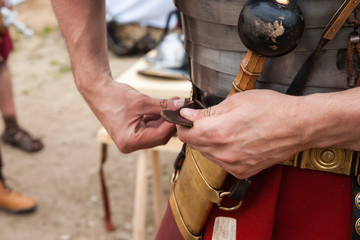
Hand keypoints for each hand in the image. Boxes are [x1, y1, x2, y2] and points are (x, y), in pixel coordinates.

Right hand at [86, 79, 183, 152]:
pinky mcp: (131, 133)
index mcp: (130, 141)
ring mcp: (130, 140)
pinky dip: (157, 119)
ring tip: (173, 103)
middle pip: (159, 137)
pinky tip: (163, 107)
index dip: (173, 123)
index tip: (183, 112)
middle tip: (180, 106)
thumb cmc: (114, 96)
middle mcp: (129, 145)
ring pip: (155, 132)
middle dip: (170, 121)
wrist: (97, 90)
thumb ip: (163, 105)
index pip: (159, 136)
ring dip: (164, 119)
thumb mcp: (142, 101)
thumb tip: (182, 105)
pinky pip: (149, 128)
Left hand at [176, 90, 306, 178]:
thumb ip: (208, 112)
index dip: (183, 124)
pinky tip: (235, 141)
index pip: (185, 134)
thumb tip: (188, 116)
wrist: (299, 126)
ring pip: (208, 154)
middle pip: (195, 145)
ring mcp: (233, 165)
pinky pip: (222, 162)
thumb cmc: (272, 109)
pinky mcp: (242, 171)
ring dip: (209, 143)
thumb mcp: (236, 101)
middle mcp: (223, 153)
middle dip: (196, 132)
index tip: (188, 118)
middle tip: (208, 120)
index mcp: (218, 132)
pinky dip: (223, 152)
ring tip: (227, 129)